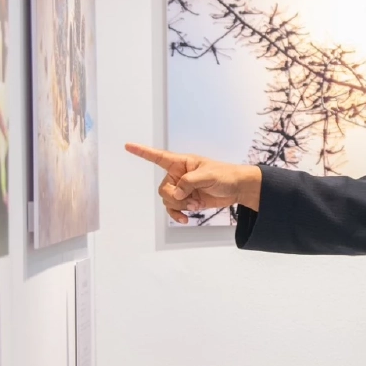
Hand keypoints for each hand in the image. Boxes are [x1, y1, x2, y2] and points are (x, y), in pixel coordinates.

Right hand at [125, 143, 261, 223]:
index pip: (158, 156)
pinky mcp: (187, 201)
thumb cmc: (225, 175)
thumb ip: (189, 182)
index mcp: (181, 162)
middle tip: (189, 199)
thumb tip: (176, 194)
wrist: (237, 189)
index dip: (142, 151)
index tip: (128, 146)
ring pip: (168, 201)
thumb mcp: (207, 175)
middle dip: (174, 197)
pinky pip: (174, 210)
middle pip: (163, 188)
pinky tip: (186, 219)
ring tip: (196, 205)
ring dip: (180, 206)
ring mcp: (182, 189)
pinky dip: (178, 215)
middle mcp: (178, 175)